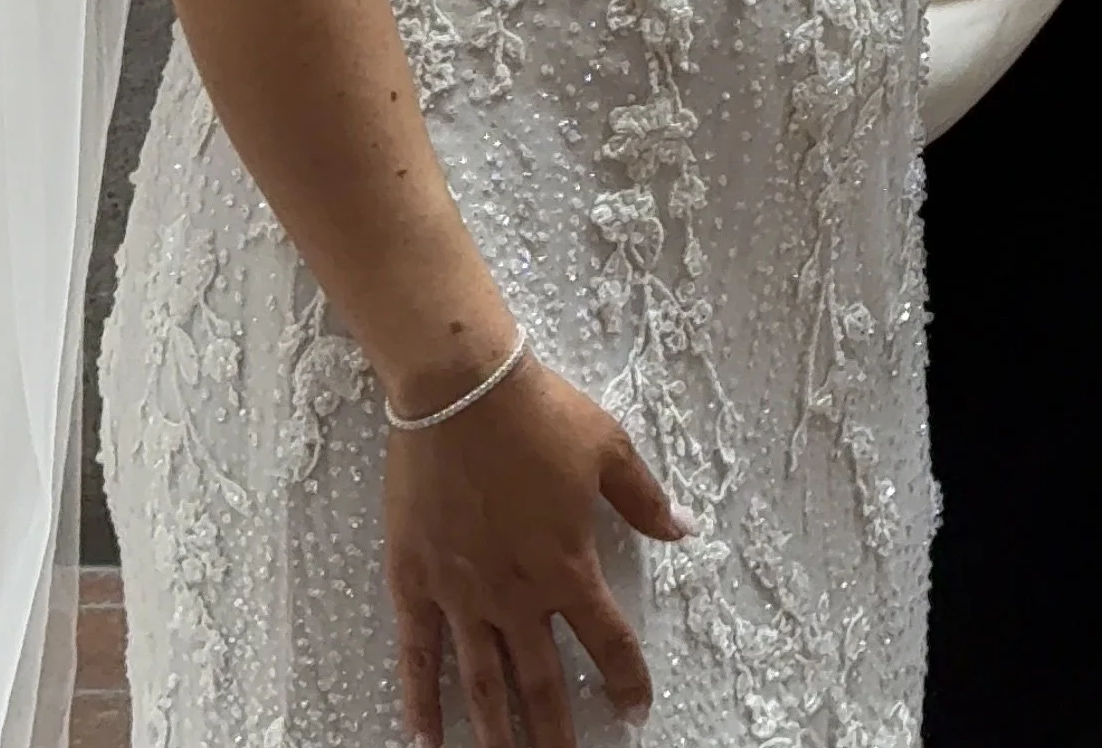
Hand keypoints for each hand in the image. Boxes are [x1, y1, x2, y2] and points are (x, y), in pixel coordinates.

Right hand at [385, 346, 687, 746]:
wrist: (459, 388)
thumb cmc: (537, 412)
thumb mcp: (608, 447)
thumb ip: (645, 500)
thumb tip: (686, 529)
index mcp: (567, 565)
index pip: (607, 641)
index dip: (626, 680)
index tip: (637, 710)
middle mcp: (516, 594)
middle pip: (541, 683)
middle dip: (557, 734)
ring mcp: (462, 594)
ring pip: (482, 684)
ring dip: (497, 736)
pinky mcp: (416, 581)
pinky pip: (418, 655)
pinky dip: (420, 702)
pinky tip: (424, 742)